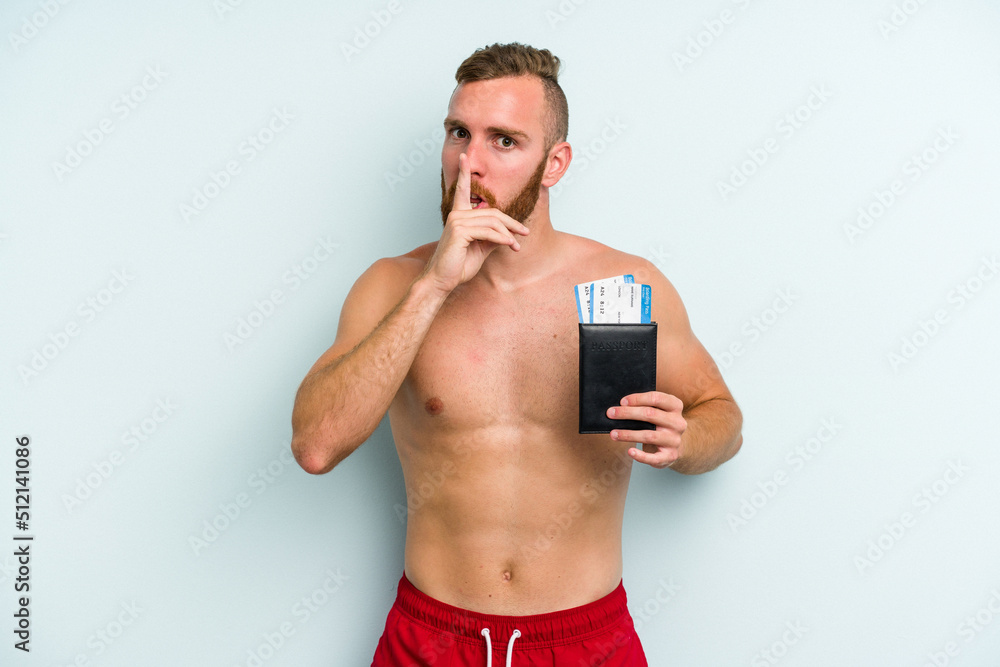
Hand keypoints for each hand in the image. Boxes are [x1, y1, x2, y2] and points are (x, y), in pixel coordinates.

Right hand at [423, 153, 529, 293]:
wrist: (443, 280)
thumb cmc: (459, 265)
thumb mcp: (480, 248)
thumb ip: (492, 237)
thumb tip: (508, 233)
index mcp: (459, 215)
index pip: (462, 190)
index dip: (464, 173)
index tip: (464, 157)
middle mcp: (456, 214)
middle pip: (492, 212)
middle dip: (512, 223)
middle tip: (525, 233)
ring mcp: (457, 221)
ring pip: (492, 222)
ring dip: (509, 234)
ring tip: (517, 245)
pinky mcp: (459, 231)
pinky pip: (488, 232)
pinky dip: (502, 239)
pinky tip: (510, 245)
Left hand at [607, 391, 686, 468]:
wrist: (676, 445)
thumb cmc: (660, 424)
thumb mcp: (659, 411)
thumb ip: (645, 406)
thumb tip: (620, 406)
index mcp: (675, 406)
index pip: (656, 398)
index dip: (637, 399)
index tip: (622, 402)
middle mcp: (678, 422)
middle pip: (650, 414)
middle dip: (627, 413)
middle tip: (611, 414)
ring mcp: (675, 440)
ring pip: (649, 435)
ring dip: (628, 434)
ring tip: (613, 434)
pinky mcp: (670, 456)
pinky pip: (654, 457)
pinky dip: (640, 456)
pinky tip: (630, 451)